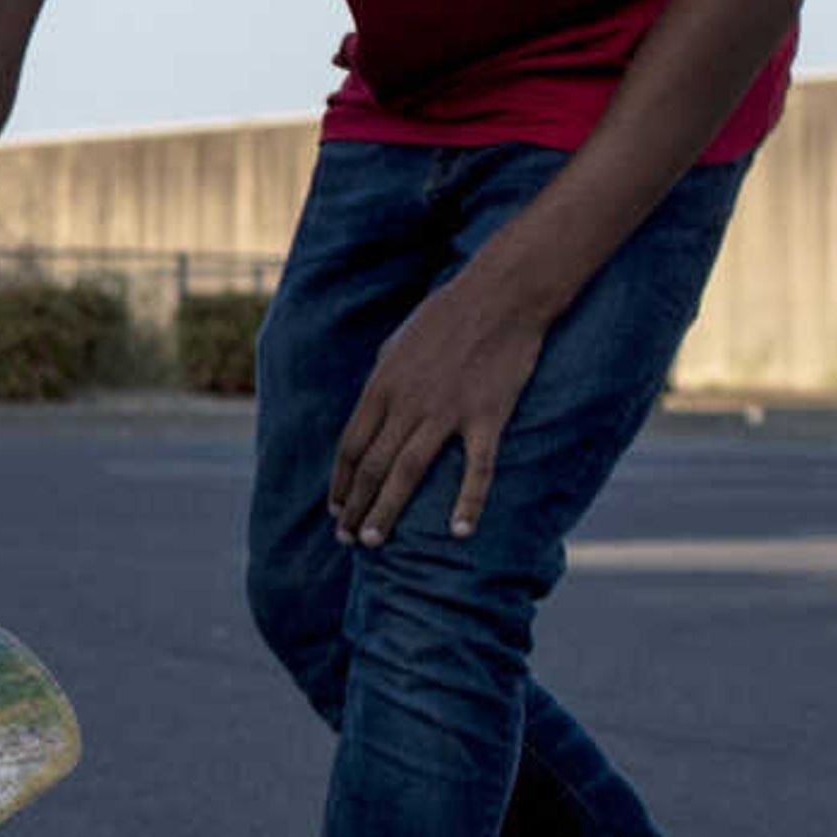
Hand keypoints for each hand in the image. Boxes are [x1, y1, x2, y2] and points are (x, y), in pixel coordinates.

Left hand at [328, 263, 548, 547]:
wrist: (501, 292)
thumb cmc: (449, 315)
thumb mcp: (399, 343)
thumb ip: (383, 380)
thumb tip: (370, 410)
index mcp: (382, 385)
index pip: (351, 447)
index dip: (341, 483)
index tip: (335, 510)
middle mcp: (406, 402)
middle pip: (372, 466)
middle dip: (355, 507)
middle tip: (347, 541)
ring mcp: (446, 411)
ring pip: (406, 472)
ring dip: (386, 511)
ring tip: (374, 544)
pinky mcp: (486, 416)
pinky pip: (475, 468)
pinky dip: (468, 502)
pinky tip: (459, 532)